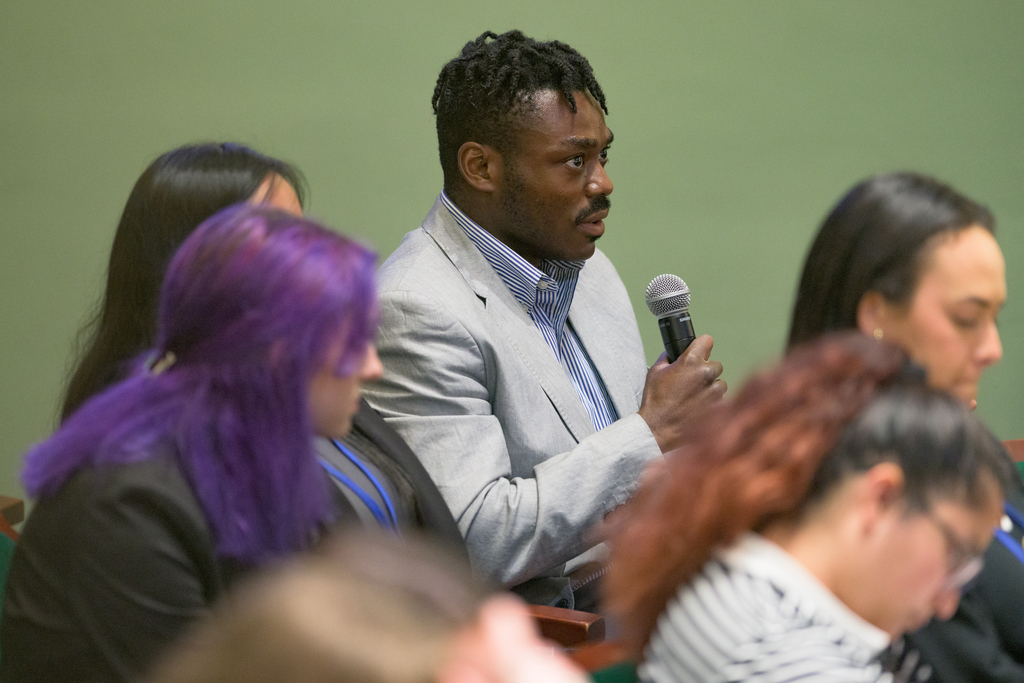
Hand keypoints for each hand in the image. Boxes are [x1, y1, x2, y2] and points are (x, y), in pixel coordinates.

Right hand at [637, 334, 725, 451]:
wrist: (659, 428)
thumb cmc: (656, 401)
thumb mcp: (654, 372)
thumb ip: (666, 359)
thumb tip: (671, 355)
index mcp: (691, 361)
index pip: (706, 341)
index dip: (701, 346)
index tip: (700, 352)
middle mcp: (706, 373)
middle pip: (716, 364)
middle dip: (706, 371)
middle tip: (693, 381)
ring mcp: (714, 391)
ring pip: (720, 383)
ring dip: (711, 387)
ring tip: (695, 397)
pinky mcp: (719, 407)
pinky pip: (721, 400)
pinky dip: (712, 402)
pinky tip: (699, 408)